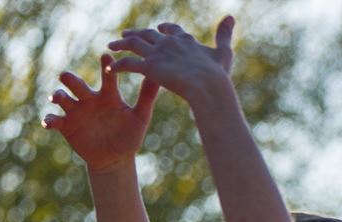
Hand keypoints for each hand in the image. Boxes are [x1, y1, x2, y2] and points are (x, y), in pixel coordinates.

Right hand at [45, 55, 157, 168]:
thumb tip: (158, 77)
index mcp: (108, 96)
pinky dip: (49, 120)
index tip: (106, 57)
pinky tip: (48, 123)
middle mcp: (89, 99)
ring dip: (57, 95)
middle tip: (66, 76)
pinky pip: (54, 120)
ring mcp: (76, 111)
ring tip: (57, 98)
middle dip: (70, 79)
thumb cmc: (128, 137)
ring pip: (62, 98)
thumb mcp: (140, 118)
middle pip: (76, 84)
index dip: (106, 67)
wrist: (115, 159)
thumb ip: (147, 98)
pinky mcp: (67, 126)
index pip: (107, 77)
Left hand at [107, 16, 235, 102]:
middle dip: (136, 34)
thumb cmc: (218, 74)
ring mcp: (157, 53)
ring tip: (111, 47)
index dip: (163, 30)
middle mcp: (168, 42)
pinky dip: (118, 65)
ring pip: (133, 44)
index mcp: (184, 39)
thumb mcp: (223, 52)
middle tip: (125, 36)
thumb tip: (232, 16)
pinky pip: (128, 64)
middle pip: (147, 34)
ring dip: (121, 45)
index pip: (170, 30)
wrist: (208, 86)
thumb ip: (224, 34)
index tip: (158, 30)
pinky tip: (110, 68)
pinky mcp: (149, 66)